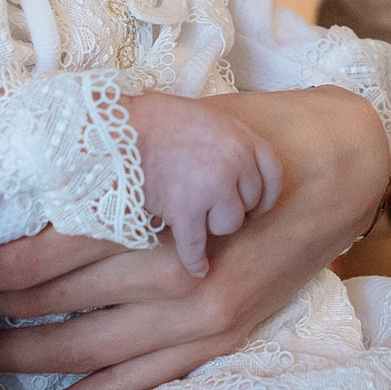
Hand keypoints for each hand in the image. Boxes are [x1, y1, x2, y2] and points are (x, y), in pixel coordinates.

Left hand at [0, 87, 386, 389]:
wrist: (341, 168)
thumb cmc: (254, 134)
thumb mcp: (182, 119)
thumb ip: (111, 143)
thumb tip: (26, 146)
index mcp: (157, 213)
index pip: (44, 250)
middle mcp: (173, 275)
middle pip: (52, 302)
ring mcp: (194, 318)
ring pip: (81, 350)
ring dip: (12, 358)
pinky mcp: (212, 342)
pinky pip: (130, 385)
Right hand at [123, 93, 283, 275]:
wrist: (119, 127)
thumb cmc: (158, 120)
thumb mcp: (207, 118)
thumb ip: (227, 143)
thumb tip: (236, 171)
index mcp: (241, 137)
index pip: (271, 175)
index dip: (264, 195)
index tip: (255, 207)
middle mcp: (234, 163)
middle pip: (249, 203)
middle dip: (230, 207)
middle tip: (209, 207)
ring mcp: (211, 188)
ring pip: (227, 225)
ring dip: (211, 226)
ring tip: (191, 215)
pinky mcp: (185, 210)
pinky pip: (196, 246)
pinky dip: (195, 261)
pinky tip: (198, 270)